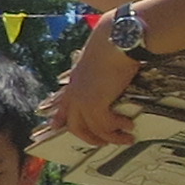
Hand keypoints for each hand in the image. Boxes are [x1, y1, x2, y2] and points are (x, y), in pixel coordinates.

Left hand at [44, 33, 140, 147]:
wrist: (116, 42)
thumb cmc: (112, 45)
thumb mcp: (99, 60)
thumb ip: (98, 71)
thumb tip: (112, 73)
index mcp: (75, 82)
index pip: (63, 104)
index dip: (59, 118)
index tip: (55, 127)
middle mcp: (76, 94)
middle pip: (75, 126)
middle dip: (90, 138)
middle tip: (104, 142)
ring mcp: (83, 101)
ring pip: (94, 130)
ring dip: (112, 137)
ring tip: (126, 138)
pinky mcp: (96, 104)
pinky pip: (106, 125)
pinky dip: (118, 128)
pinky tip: (129, 124)